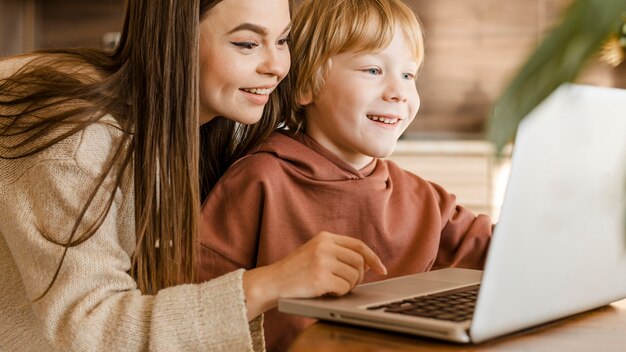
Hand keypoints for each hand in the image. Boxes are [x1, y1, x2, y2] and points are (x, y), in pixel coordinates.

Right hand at [242, 231, 385, 319]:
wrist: (272, 282)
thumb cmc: (295, 271)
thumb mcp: (315, 252)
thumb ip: (337, 252)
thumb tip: (367, 263)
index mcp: (325, 237)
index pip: (358, 245)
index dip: (373, 258)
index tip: (381, 269)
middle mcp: (324, 246)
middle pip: (359, 262)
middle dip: (359, 276)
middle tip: (349, 284)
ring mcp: (322, 261)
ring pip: (354, 276)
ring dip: (348, 286)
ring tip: (333, 288)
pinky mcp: (320, 277)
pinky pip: (344, 288)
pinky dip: (340, 293)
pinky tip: (327, 292)